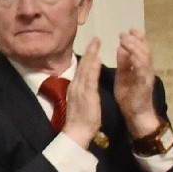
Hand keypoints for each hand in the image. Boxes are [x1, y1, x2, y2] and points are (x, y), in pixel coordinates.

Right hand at [60, 35, 104, 149]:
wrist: (76, 132)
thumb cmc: (80, 121)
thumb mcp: (80, 103)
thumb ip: (82, 93)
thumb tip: (84, 86)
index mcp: (75, 88)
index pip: (81, 70)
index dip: (87, 57)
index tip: (93, 47)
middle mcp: (76, 86)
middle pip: (82, 65)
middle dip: (89, 51)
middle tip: (95, 38)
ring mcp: (80, 89)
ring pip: (86, 68)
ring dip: (91, 54)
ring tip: (96, 43)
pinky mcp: (86, 94)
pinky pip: (90, 78)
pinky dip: (93, 67)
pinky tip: (97, 59)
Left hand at [113, 29, 162, 138]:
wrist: (135, 114)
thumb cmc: (129, 96)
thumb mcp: (124, 75)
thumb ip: (124, 62)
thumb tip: (121, 47)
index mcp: (140, 68)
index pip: (141, 50)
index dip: (137, 39)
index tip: (129, 30)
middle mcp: (146, 70)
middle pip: (144, 51)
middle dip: (136, 40)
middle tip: (125, 32)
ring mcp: (146, 77)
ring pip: (145, 58)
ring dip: (135, 47)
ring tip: (125, 40)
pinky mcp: (144, 85)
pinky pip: (142, 72)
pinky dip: (138, 62)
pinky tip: (132, 55)